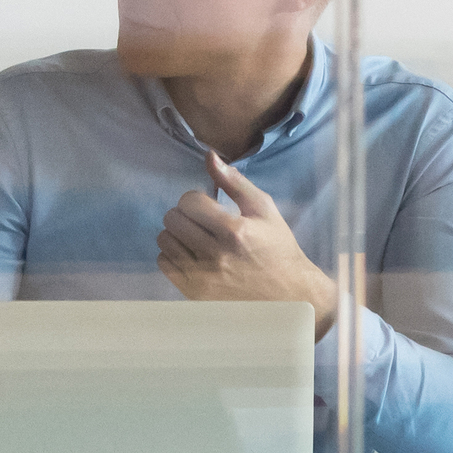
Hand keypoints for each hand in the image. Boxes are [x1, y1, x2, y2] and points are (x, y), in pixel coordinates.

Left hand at [157, 150, 341, 336]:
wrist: (287, 295)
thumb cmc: (277, 248)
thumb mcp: (263, 210)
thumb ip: (234, 182)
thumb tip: (209, 157)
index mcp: (235, 231)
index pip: (189, 200)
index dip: (197, 198)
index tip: (209, 205)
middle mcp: (216, 255)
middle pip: (173, 218)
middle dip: (185, 213)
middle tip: (201, 220)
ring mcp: (203, 277)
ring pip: (165, 240)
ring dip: (177, 233)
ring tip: (196, 236)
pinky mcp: (194, 293)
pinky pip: (164, 263)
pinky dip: (173, 254)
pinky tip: (192, 253)